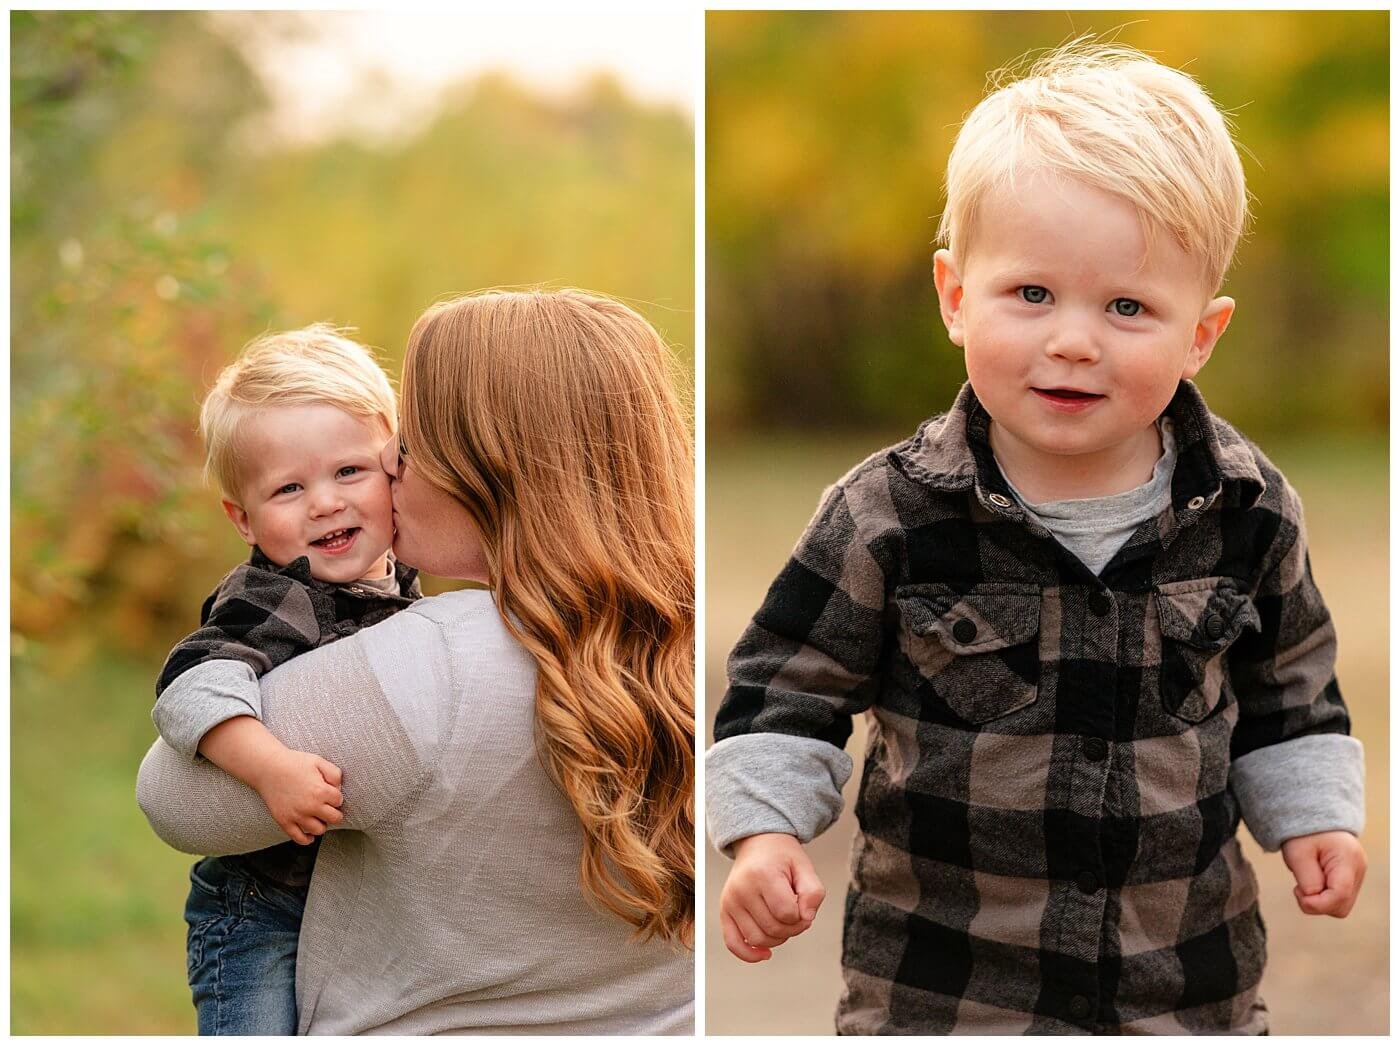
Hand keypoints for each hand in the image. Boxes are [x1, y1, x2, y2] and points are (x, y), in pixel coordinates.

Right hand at [252, 748, 345, 844]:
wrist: (268, 768)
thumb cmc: (294, 763)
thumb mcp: (319, 762)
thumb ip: (334, 774)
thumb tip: (338, 790)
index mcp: (321, 791)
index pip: (339, 801)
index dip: (336, 796)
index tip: (329, 793)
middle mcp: (310, 806)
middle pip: (334, 819)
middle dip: (334, 812)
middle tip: (328, 807)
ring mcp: (297, 816)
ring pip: (319, 830)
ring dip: (322, 824)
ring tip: (318, 817)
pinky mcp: (284, 822)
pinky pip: (299, 838)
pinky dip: (307, 839)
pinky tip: (310, 834)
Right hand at [720, 832, 825, 962]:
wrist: (758, 844)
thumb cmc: (782, 857)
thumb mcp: (805, 867)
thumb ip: (813, 893)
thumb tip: (806, 918)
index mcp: (762, 874)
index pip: (787, 913)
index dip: (802, 916)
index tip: (804, 904)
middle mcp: (741, 889)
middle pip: (773, 929)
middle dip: (793, 928)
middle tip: (797, 914)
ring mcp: (730, 901)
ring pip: (757, 939)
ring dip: (777, 938)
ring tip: (783, 921)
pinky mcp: (724, 911)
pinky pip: (732, 943)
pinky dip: (749, 954)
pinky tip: (765, 953)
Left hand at [1281, 830, 1365, 916]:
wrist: (1312, 814)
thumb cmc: (1303, 833)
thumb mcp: (1297, 854)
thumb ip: (1307, 880)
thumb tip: (1313, 900)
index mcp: (1348, 860)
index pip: (1338, 896)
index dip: (1316, 903)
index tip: (1297, 890)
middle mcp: (1358, 870)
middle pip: (1341, 907)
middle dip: (1317, 903)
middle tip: (1299, 886)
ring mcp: (1357, 875)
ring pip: (1340, 906)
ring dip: (1320, 900)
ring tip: (1306, 879)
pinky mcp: (1351, 878)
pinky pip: (1339, 898)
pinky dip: (1323, 895)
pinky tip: (1313, 879)